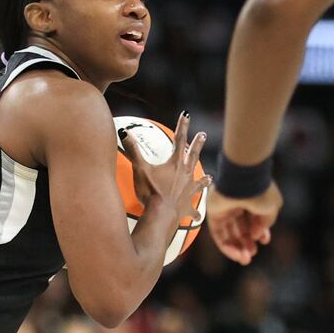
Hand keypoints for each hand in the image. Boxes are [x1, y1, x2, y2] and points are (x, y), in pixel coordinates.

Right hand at [121, 111, 210, 227]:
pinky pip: (192, 211)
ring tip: (209, 177)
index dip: (182, 126)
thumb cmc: (150, 191)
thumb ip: (133, 150)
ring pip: (199, 183)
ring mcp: (188, 191)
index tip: (187, 115)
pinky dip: (195, 214)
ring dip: (204, 179)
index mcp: (174, 164)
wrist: (161, 215)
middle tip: (203, 135)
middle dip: (198, 144)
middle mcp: (185, 175)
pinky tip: (198, 217)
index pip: (179, 139)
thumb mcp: (140, 169)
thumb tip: (124, 132)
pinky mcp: (186, 208)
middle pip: (193, 156)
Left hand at [208, 182, 283, 265]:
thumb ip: (266, 223)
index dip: (260, 233)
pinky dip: (227, 246)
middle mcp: (238, 203)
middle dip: (247, 243)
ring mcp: (224, 208)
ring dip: (238, 247)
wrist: (244, 181)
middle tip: (252, 254)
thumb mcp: (271, 209)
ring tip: (246, 259)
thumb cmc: (260, 192)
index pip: (254, 220)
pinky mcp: (213, 213)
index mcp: (253, 199)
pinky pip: (218, 234)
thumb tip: (257, 236)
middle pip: (241, 228)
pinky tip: (237, 255)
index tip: (264, 241)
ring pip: (230, 233)